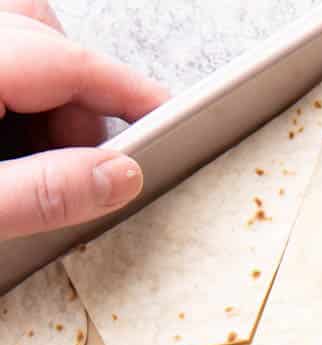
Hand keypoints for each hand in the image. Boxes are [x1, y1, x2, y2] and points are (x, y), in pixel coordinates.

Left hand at [0, 0, 166, 240]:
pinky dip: (13, 100)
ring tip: (30, 169)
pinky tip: (4, 154)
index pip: (71, 62)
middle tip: (78, 170)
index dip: (128, 92)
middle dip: (77, 103)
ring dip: (44, 102)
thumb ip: (46, 192)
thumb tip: (121, 177)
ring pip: (18, 45)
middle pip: (45, 39)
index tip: (169, 117)